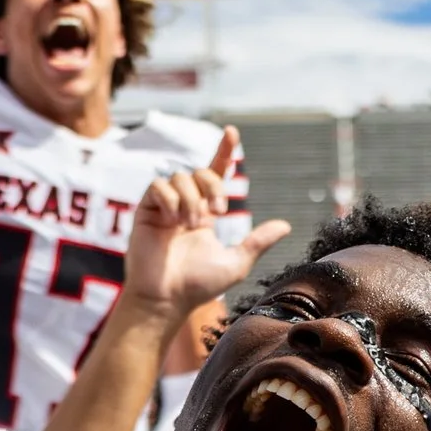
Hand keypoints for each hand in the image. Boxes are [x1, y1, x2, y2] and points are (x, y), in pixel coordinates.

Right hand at [122, 129, 289, 321]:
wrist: (167, 299)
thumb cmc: (198, 287)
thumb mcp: (237, 263)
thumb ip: (258, 242)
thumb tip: (286, 226)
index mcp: (204, 214)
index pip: (214, 174)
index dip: (222, 152)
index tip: (232, 132)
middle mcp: (184, 206)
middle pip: (200, 172)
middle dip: (213, 185)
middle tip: (217, 211)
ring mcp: (163, 207)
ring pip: (180, 176)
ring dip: (192, 198)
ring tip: (191, 224)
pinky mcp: (145, 211)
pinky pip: (157, 186)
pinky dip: (170, 199)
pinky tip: (173, 221)